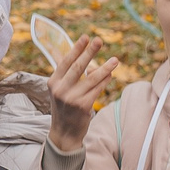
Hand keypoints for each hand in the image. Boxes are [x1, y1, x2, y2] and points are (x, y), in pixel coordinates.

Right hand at [46, 34, 115, 151]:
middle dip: (89, 52)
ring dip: (105, 68)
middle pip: (78, 66)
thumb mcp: (61, 90)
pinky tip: (111, 75)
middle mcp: (61, 89)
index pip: (65, 62)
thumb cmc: (65, 108)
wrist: (64, 133)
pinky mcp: (83, 106)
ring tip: (115, 59)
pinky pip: (97, 90)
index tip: (85, 37)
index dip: (76, 49)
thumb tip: (90, 63)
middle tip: (99, 40)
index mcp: (53, 82)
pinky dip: (105, 81)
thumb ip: (72, 76)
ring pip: (91, 78)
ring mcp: (71, 98)